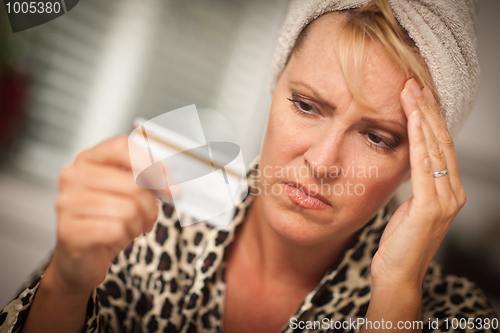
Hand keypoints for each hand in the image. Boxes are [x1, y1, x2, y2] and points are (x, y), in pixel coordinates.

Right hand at [45, 136, 161, 294]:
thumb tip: (172, 181)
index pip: (122, 146)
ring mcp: (67, 202)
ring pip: (128, 209)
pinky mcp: (68, 230)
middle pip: (133, 182)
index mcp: (89, 159)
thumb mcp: (128, 191)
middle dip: (150, 205)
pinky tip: (116, 237)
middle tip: (149, 215)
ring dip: (138, 223)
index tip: (171, 181)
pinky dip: (125, 236)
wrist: (83, 254)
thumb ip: (147, 178)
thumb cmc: (108, 217)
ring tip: (131, 227)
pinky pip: (116, 229)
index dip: (152, 163)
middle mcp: (74, 176)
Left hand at [371, 79, 466, 289]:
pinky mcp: (432, 207)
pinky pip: (425, 165)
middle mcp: (453, 192)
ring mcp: (446, 200)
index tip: (416, 95)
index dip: (430, 119)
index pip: (441, 147)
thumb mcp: (409, 206)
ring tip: (411, 92)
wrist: (397, 274)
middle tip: (413, 83)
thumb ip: (415, 183)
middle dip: (428, 110)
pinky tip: (412, 120)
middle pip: (442, 142)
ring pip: (436, 148)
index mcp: (448, 191)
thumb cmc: (400, 242)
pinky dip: (419, 139)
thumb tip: (406, 159)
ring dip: (423, 117)